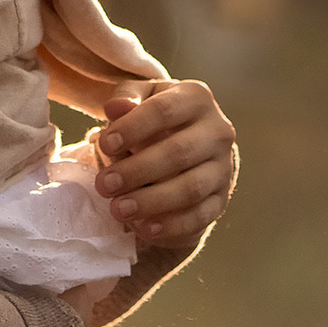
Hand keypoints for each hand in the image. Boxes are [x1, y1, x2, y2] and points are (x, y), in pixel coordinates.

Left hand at [81, 78, 236, 256]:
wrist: (185, 149)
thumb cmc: (153, 118)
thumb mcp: (139, 99)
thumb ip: (126, 99)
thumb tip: (114, 107)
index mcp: (196, 98)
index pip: (164, 111)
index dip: (132, 128)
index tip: (104, 144)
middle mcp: (218, 131)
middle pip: (179, 152)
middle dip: (138, 170)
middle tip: (104, 185)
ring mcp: (223, 168)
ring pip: (191, 188)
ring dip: (152, 201)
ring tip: (118, 208)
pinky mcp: (221, 200)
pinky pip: (200, 216)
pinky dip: (171, 224)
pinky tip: (144, 227)